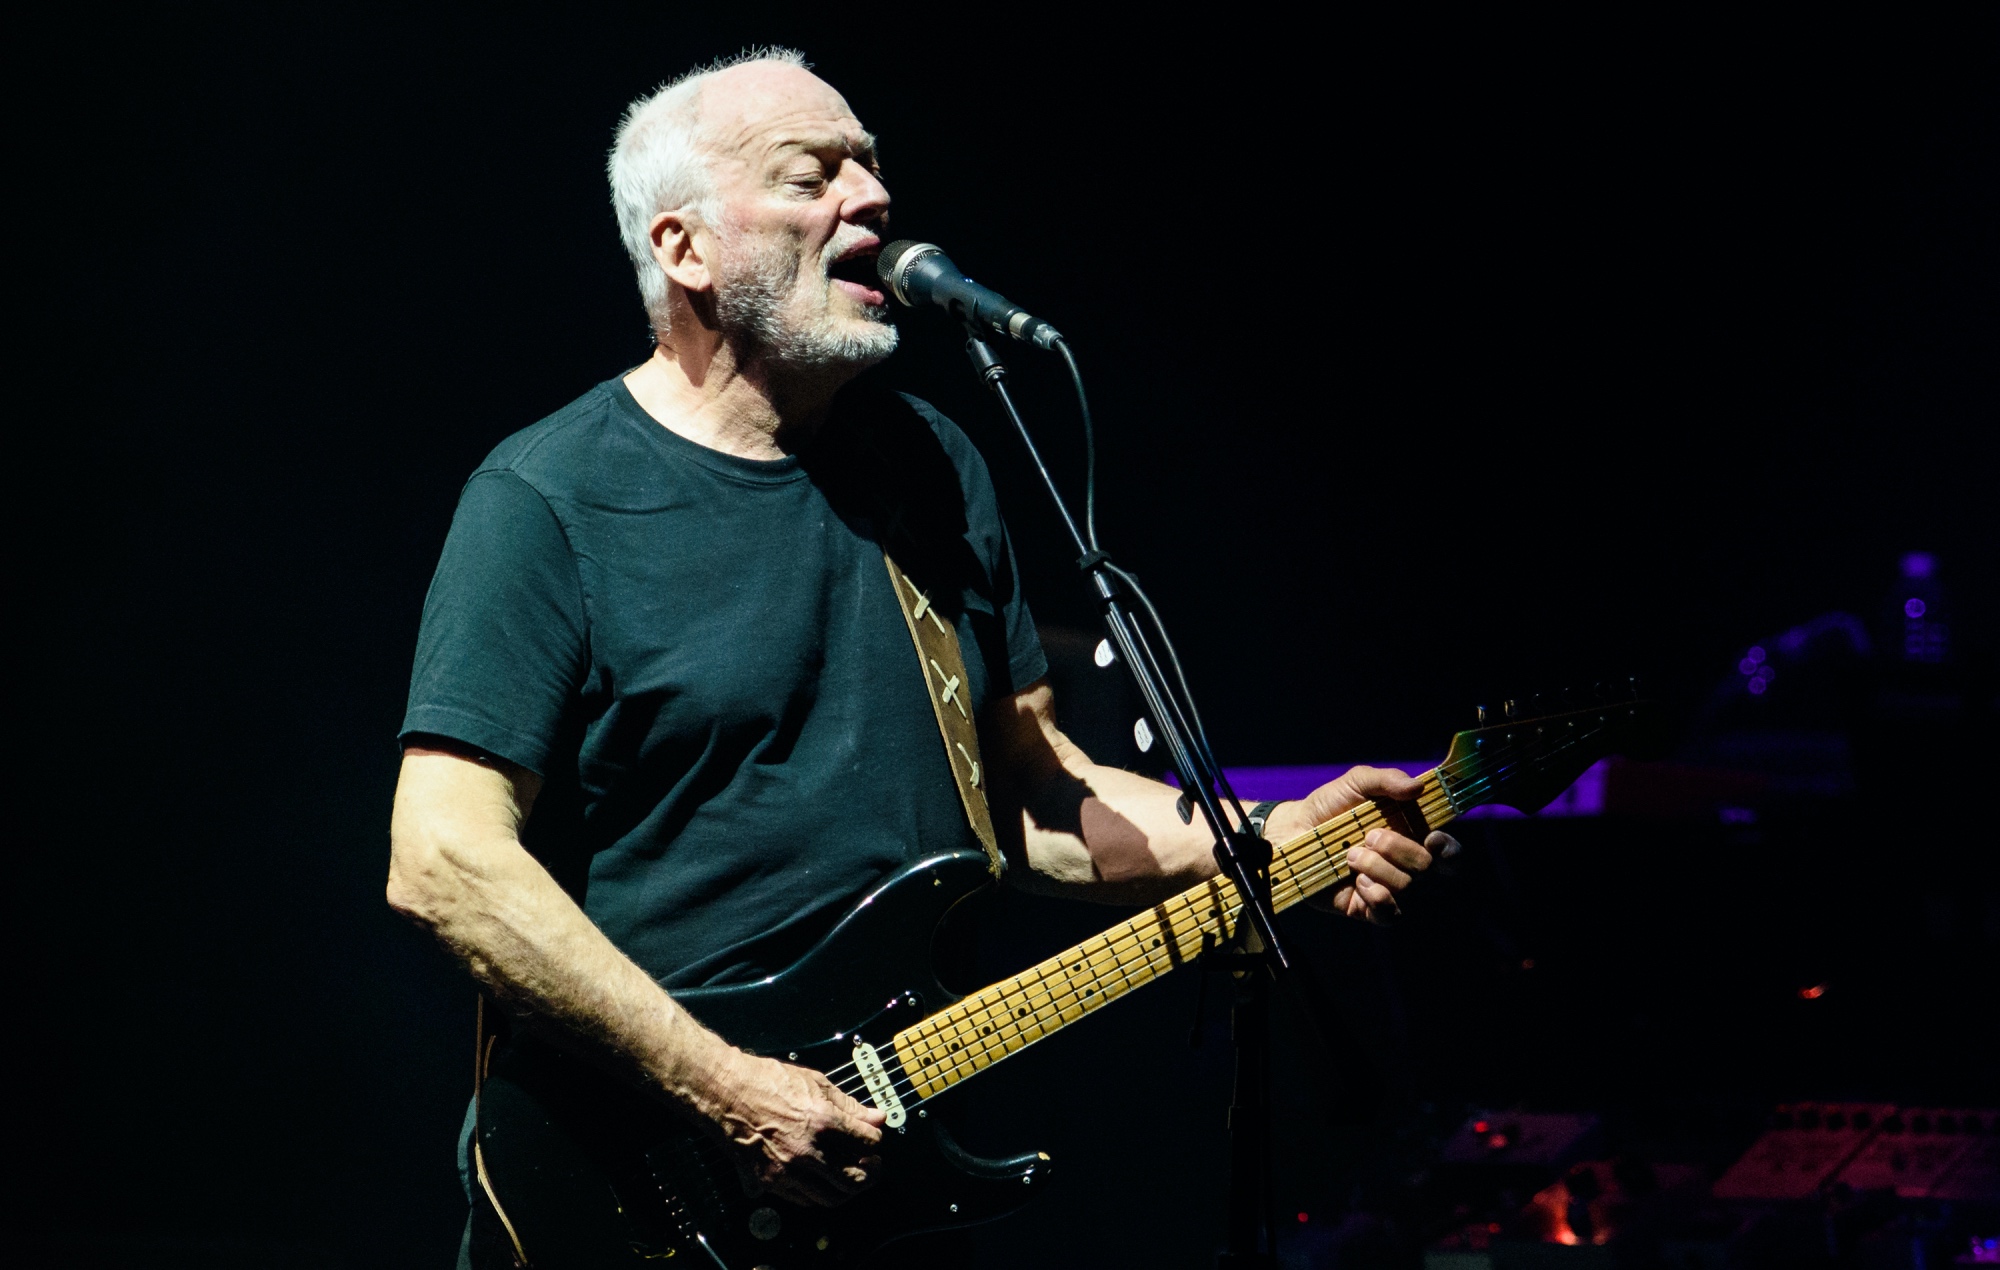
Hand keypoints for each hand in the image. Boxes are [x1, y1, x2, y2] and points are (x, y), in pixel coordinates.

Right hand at [710, 1052, 886, 1206]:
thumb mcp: (815, 1083)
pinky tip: (822, 1179)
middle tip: (871, 1164)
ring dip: (847, 1188)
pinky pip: (805, 1200)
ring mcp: (788, 1171)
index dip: (875, 1140)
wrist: (725, 1092)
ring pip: (832, 1197)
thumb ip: (849, 1105)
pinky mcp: (770, 1182)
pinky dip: (819, 1193)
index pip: (868, 1143)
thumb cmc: (767, 1081)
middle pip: (856, 1179)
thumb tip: (877, 1118)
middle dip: (871, 1172)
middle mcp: (808, 1151)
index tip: (873, 1138)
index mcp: (823, 1121)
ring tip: (848, 1173)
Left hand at [1261, 765, 1458, 923]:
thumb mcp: (1357, 783)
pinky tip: (1358, 882)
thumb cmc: (1329, 805)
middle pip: (1429, 868)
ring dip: (1378, 868)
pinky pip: (1390, 914)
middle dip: (1399, 849)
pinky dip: (1377, 897)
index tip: (1432, 837)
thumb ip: (1387, 780)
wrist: (1292, 832)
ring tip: (1351, 855)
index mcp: (1413, 835)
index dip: (1449, 849)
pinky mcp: (1369, 909)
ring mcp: (1389, 888)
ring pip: (1408, 889)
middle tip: (1369, 836)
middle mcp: (1406, 865)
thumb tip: (1417, 786)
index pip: (1450, 852)